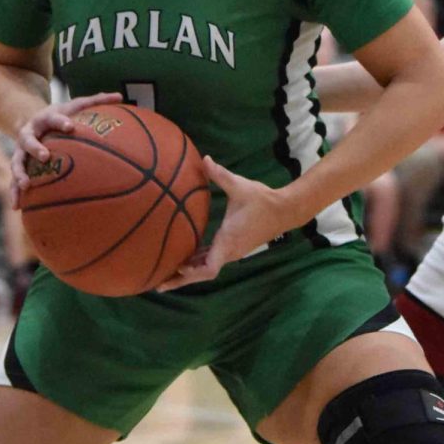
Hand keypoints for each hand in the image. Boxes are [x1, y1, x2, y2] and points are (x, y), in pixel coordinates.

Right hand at [11, 91, 122, 207]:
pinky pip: (14, 180)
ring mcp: (21, 150)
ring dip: (19, 174)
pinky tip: (17, 207)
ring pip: (16, 162)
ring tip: (25, 186)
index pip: (53, 118)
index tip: (70, 126)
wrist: (32, 121)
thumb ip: (97, 101)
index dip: (61, 122)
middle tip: (44, 157)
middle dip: (35, 148)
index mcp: (45, 119)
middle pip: (28, 140)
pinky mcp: (19, 165)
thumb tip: (120, 96)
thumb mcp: (75, 105)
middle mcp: (29, 134)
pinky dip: (14, 193)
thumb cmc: (61, 116)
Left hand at [157, 157, 296, 289]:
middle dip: (182, 279)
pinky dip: (198, 264)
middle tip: (158, 285)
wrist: (284, 210)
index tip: (177, 268)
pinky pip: (212, 260)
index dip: (193, 271)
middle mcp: (230, 251)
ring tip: (165, 276)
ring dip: (188, 273)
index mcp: (228, 240)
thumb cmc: (261, 199)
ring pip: (207, 268)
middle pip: (204, 273)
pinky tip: (184, 261)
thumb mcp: (239, 185)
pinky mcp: (234, 248)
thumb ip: (220, 174)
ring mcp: (232, 251)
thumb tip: (205, 159)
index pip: (210, 268)